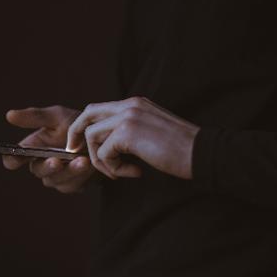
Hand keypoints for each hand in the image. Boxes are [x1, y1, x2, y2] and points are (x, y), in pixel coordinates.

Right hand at [3, 106, 95, 193]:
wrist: (103, 136)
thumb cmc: (76, 124)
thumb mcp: (57, 116)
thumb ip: (35, 117)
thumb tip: (9, 115)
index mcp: (33, 148)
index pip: (14, 158)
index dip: (12, 159)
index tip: (15, 159)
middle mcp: (42, 164)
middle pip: (38, 171)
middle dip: (48, 166)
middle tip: (57, 161)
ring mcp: (57, 177)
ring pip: (56, 180)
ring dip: (70, 171)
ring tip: (83, 161)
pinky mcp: (73, 184)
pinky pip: (73, 185)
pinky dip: (82, 175)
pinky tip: (91, 166)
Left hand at [66, 97, 199, 179]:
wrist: (202, 153)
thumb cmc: (180, 149)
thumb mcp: (151, 131)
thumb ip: (130, 131)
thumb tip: (108, 144)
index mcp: (134, 104)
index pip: (98, 109)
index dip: (84, 126)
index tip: (80, 144)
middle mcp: (129, 105)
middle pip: (87, 114)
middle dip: (76, 134)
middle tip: (75, 152)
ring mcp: (128, 116)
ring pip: (92, 136)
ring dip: (100, 160)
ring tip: (119, 172)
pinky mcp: (128, 132)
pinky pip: (104, 153)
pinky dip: (113, 168)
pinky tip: (133, 172)